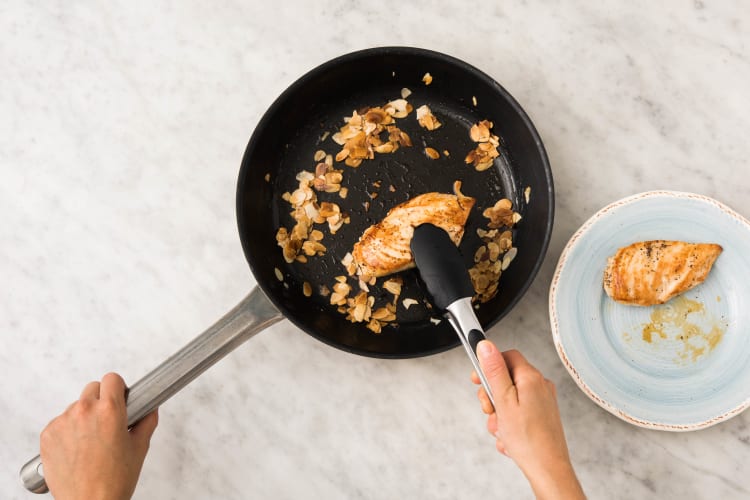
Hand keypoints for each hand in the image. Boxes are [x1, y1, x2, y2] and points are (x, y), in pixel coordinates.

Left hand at [40, 373, 157, 499]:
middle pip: (92, 388)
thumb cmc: (114, 481)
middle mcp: (84, 412)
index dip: (118, 388)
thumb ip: (147, 421)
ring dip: (83, 416)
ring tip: (91, 441)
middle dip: (101, 400)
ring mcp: (63, 422)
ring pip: (75, 406)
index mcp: (110, 411)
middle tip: (107, 421)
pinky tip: (76, 448)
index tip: (119, 397)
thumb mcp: (139, 448)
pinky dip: (67, 431)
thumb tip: (150, 408)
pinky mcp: (48, 434)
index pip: (111, 379)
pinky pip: (60, 422)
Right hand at [472, 341, 583, 499]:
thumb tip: (486, 345)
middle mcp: (540, 386)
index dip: (489, 365)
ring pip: (510, 398)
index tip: (477, 379)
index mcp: (531, 378)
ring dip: (499, 414)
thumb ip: (494, 371)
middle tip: (490, 410)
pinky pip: (518, 413)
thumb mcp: (503, 401)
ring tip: (502, 429)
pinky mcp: (542, 416)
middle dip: (492, 396)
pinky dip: (509, 424)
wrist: (548, 469)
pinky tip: (509, 438)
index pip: (506, 356)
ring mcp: (542, 402)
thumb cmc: (528, 440)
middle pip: (506, 378)